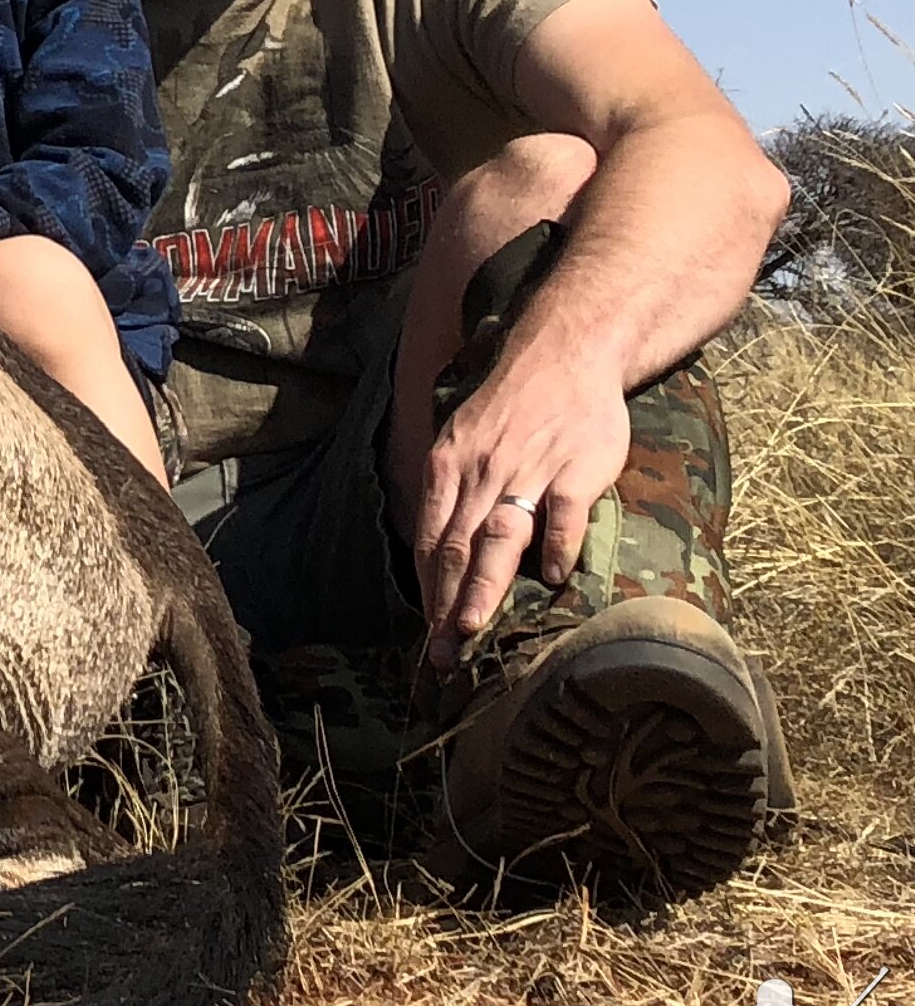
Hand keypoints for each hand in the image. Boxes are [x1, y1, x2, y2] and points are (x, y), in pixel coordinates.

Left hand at [402, 331, 628, 669]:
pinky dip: (556, 548)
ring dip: (483, 587)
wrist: (564, 350)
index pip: (430, 538)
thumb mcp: (461, 439)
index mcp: (447, 464)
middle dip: (446, 605)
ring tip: (474, 629)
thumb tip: (440, 553)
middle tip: (443, 654)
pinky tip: (551, 580)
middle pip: (456, 546)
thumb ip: (452, 493)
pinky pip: (563, 514)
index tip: (427, 634)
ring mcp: (529, 468)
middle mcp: (480, 470)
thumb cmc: (511, 405)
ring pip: (498, 537)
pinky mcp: (578, 467)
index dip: (427, 589)